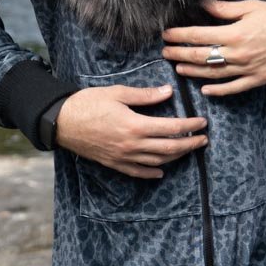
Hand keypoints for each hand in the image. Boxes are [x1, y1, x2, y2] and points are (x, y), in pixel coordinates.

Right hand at [54, 84, 207, 178]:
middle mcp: (133, 145)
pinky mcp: (114, 163)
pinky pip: (138, 172)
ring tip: (187, 149)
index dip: (191, 126)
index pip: (172, 128)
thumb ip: (145, 96)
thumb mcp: (118, 93)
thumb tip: (168, 92)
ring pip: (158, 161)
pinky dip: (152, 172)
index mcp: (136, 125)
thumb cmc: (88, 103)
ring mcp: (124, 157)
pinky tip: (161, 171)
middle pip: (170, 148)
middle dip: (190, 144)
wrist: (62, 122)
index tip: (202, 123)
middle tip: (203, 140)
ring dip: (176, 157)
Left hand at [161, 0, 265, 95]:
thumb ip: (225, 9)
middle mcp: (237, 54)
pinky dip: (218, 91)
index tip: (167, 34)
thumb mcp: (251, 7)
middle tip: (165, 52)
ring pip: (213, 74)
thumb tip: (203, 4)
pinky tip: (204, 90)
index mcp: (235, 34)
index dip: (180, 35)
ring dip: (193, 71)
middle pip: (200, 56)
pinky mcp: (256, 79)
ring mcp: (246, 69)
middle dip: (179, 54)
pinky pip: (233, 88)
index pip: (198, 35)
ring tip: (178, 68)